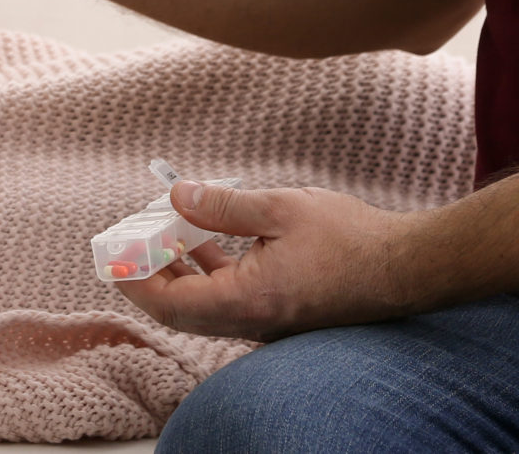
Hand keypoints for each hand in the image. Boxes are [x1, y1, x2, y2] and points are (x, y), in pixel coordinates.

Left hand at [111, 181, 426, 339]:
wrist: (406, 268)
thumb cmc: (350, 240)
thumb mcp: (280, 208)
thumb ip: (223, 206)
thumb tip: (176, 196)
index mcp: (247, 300)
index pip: (170, 304)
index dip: (135, 280)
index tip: (113, 254)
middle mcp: (252, 321)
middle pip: (180, 311)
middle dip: (150, 276)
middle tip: (130, 242)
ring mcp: (267, 322)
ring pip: (204, 307)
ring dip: (178, 272)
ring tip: (163, 231)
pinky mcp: (280, 313)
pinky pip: (228, 300)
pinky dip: (208, 273)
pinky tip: (206, 239)